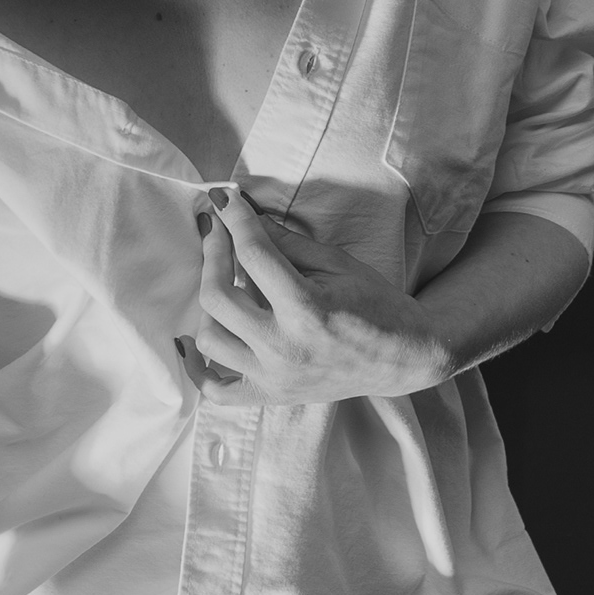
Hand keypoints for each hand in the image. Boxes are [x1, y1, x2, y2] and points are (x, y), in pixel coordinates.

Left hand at [180, 187, 450, 406]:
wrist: (403, 357)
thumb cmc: (377, 305)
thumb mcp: (338, 264)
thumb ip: (287, 244)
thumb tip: (245, 219)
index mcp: (308, 310)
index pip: (254, 255)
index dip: (235, 219)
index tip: (223, 198)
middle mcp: (285, 348)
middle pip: (218, 296)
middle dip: (212, 253)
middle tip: (217, 231)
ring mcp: (275, 378)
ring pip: (210, 340)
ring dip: (208, 303)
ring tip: (220, 280)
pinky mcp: (272, 396)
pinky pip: (217, 391)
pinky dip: (196, 369)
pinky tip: (190, 342)